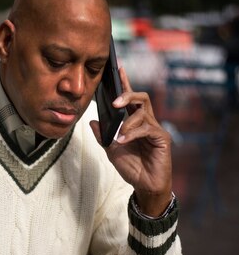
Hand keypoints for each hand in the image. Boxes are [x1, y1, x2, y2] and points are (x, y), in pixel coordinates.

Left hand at [90, 66, 172, 216]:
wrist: (145, 186)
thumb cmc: (132, 168)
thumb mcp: (111, 151)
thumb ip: (103, 136)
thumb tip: (91, 121)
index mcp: (135, 122)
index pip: (131, 98)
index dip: (125, 83)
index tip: (118, 68)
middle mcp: (147, 122)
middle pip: (141, 98)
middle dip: (128, 95)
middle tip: (115, 101)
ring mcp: (156, 129)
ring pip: (143, 112)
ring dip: (128, 122)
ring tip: (119, 136)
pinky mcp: (162, 138)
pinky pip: (147, 128)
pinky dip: (132, 133)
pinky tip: (123, 141)